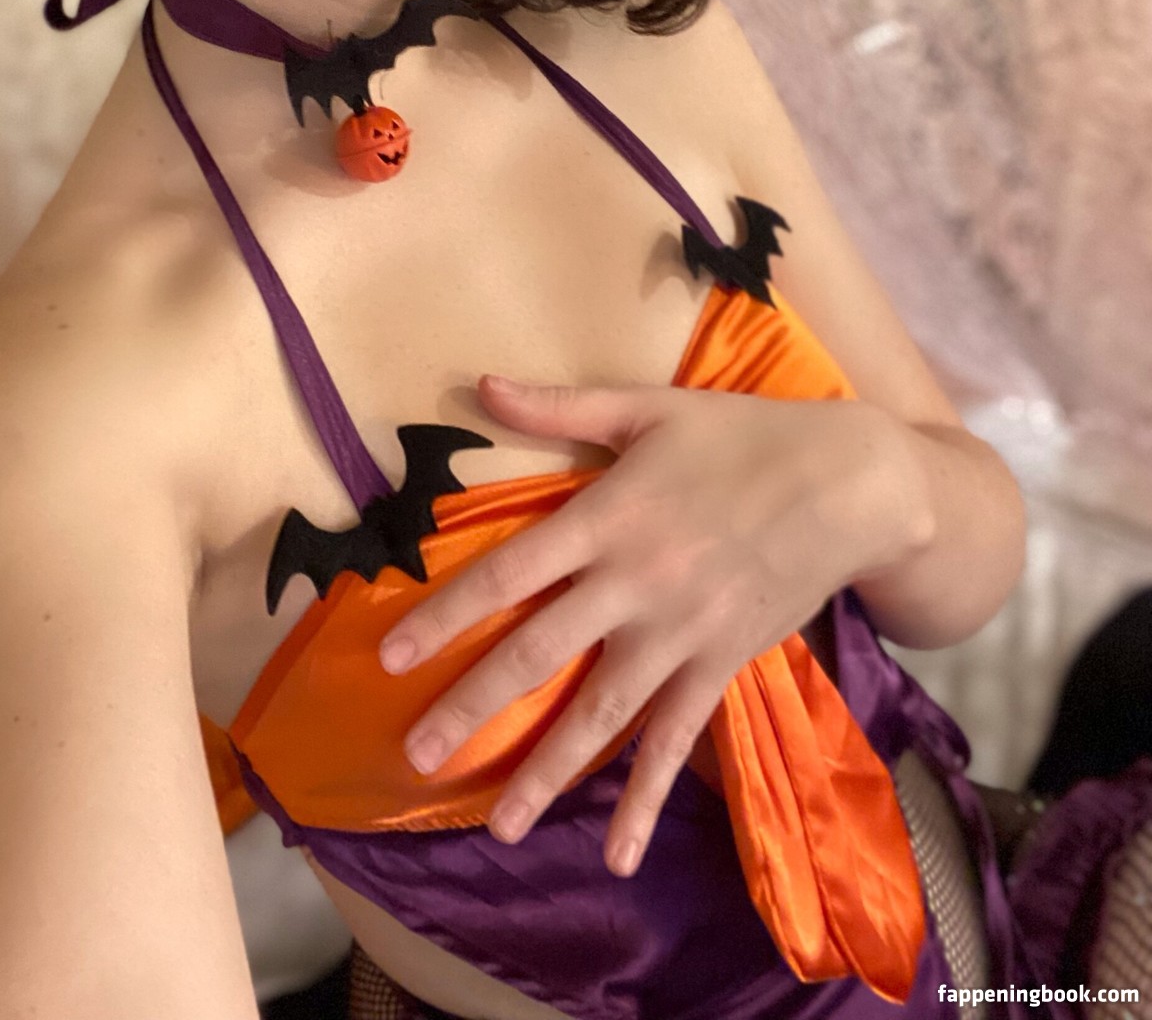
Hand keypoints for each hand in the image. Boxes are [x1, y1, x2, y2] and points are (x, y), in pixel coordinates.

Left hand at [378, 373, 926, 876]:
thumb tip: (479, 383)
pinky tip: (618, 855)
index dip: (446, 614)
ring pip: (601, 714)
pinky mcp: (720, 665)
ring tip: (500, 826)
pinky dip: (646, 800)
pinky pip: (674, 741)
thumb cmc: (739, 435)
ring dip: (548, 772)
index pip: (509, 573)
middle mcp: (634, 584)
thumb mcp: (647, 408)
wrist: (849, 483)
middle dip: (474, 708)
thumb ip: (559, 407)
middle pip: (539, 655)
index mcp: (607, 518)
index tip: (391, 657)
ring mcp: (679, 634)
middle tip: (417, 757)